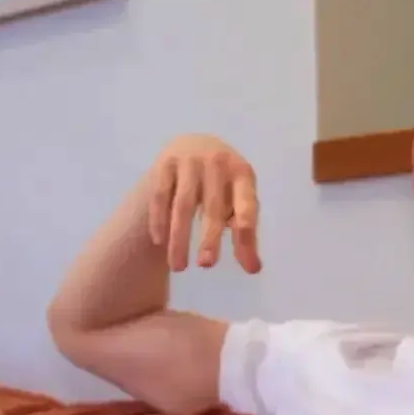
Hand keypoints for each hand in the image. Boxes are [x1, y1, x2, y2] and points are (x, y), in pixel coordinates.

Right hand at [147, 134, 262, 274]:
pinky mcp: (164, 163)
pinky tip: (159, 242)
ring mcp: (189, 160)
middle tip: (206, 266)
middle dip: (209, 238)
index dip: (246, 234)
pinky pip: (160, 197)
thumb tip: (254, 269)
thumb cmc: (221, 185)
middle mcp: (217, 162)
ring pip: (183, 205)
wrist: (193, 145)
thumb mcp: (238, 201)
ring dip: (179, 238)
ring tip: (178, 268)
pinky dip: (159, 221)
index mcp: (242, 173)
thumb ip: (245, 234)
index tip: (246, 266)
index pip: (247, 206)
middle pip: (213, 206)